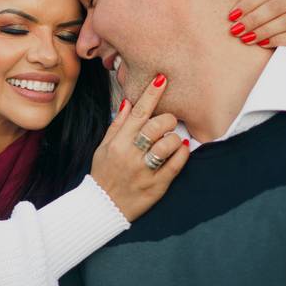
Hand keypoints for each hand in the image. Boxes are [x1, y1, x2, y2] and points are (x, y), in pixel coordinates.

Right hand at [90, 75, 189, 221]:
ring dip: (175, 138)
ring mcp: (144, 171)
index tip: (162, 79)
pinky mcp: (157, 186)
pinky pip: (176, 166)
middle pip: (155, 126)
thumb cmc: (104, 173)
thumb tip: (128, 101)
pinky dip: (183, 154)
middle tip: (170, 121)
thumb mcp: (103, 147)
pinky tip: (182, 150)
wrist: (102, 207)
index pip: (137, 112)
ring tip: (174, 139)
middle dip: (167, 119)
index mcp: (117, 143)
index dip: (151, 94)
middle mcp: (130, 155)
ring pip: (168, 145)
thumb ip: (117, 125)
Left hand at [228, 0, 285, 52]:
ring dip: (262, 31)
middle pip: (274, 7)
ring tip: (246, 38)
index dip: (248, 3)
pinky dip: (277, 40)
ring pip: (285, 21)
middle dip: (252, 19)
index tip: (232, 16)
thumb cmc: (280, 13)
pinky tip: (262, 44)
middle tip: (236, 30)